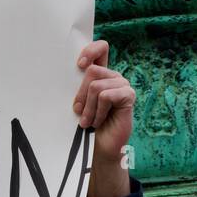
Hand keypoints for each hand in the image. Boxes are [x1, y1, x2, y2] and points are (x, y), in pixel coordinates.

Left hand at [72, 40, 133, 196]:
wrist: (99, 147)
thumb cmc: (87, 125)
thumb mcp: (79, 102)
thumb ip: (78, 86)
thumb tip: (68, 72)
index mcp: (102, 74)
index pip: (101, 48)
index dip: (90, 50)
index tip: (78, 65)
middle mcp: (114, 76)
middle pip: (92, 71)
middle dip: (81, 95)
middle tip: (79, 112)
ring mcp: (123, 85)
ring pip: (96, 86)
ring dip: (88, 107)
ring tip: (88, 121)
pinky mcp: (128, 96)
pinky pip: (106, 96)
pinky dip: (98, 111)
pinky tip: (99, 122)